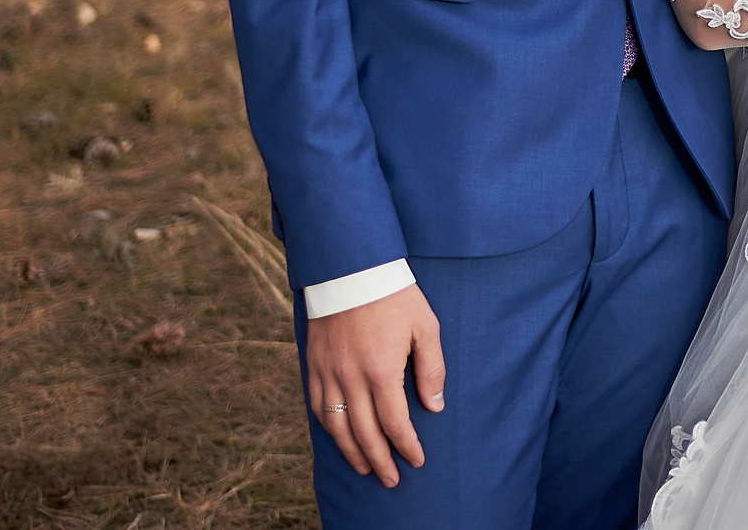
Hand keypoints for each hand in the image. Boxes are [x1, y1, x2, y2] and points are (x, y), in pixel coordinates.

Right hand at [306, 282, 445, 485]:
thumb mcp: (425, 327)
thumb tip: (434, 407)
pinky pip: (317, 406)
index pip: (395, 423)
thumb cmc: (395, 295)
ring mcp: (328, 373)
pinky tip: (340, 437)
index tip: (417, 460)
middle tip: (391, 480)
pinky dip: (328, 428)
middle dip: (380, 461)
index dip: (406, 446)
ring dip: (352, 452)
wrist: (351, 267)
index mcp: (382, 370)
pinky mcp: (313, 364)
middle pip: (365, 434)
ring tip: (366, 467)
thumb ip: (431, 369)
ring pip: (337, 427)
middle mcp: (351, 378)